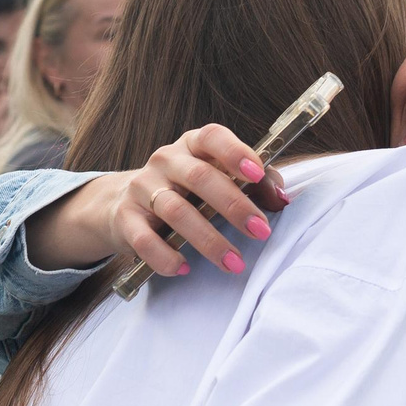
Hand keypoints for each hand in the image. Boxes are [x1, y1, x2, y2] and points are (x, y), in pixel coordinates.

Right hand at [30, 126, 289, 276]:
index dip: (235, 152)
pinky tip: (184, 268)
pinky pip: (143, 239)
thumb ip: (257, 184)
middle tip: (261, 231)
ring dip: (208, 240)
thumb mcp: (220, 179)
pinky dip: (165, 256)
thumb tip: (282, 199)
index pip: (212, 137)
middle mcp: (166, 161)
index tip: (256, 174)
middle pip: (199, 177)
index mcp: (193, 145)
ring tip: (234, 263)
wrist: (123, 205)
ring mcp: (142, 188)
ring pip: (175, 211)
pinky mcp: (125, 218)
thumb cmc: (188, 192)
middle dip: (234, 205)